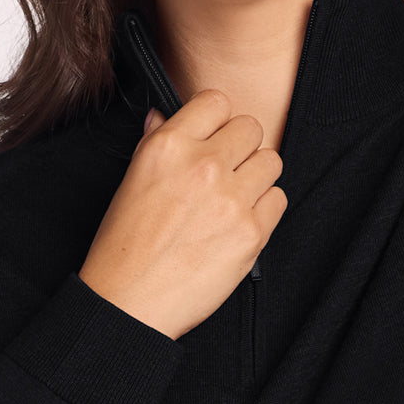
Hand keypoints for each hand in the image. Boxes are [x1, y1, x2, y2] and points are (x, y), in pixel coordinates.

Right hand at [79, 90, 286, 339]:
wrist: (130, 303)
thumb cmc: (124, 245)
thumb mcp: (132, 179)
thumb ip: (156, 140)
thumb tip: (167, 113)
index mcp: (168, 147)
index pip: (217, 101)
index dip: (217, 118)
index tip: (214, 134)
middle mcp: (202, 166)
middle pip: (252, 127)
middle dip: (240, 146)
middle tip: (226, 169)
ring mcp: (231, 199)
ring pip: (271, 161)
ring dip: (256, 176)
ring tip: (233, 196)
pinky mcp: (251, 233)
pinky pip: (278, 199)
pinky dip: (263, 209)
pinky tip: (239, 221)